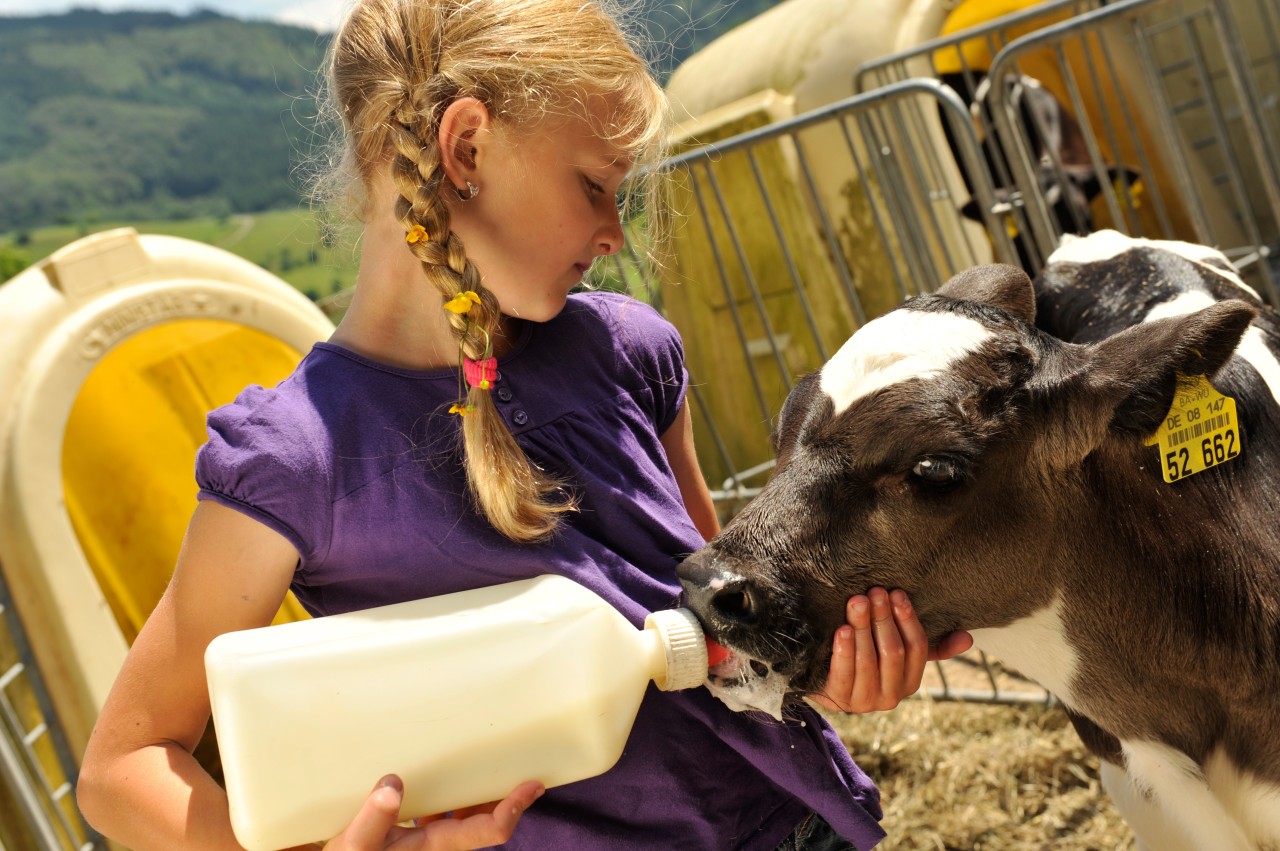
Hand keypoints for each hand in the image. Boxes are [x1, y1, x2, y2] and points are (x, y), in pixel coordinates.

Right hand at [319, 775, 543, 850]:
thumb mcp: (356, 842)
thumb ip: (374, 817)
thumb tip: (393, 785)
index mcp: (434, 845)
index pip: (487, 831)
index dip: (514, 808)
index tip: (533, 784)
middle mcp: (439, 842)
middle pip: (485, 818)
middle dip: (505, 793)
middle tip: (519, 761)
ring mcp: (429, 837)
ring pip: (466, 814)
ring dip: (478, 792)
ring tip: (486, 761)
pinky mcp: (415, 829)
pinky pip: (443, 809)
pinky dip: (452, 792)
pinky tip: (443, 774)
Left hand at [808, 588, 972, 712]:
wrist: (826, 682)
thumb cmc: (868, 658)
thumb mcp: (897, 652)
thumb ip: (930, 646)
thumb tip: (968, 637)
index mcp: (910, 681)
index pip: (916, 648)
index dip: (908, 620)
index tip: (897, 594)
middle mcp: (891, 696)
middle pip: (892, 652)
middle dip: (883, 619)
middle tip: (874, 592)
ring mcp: (864, 701)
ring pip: (868, 661)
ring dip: (863, 628)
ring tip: (857, 602)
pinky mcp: (839, 700)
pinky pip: (843, 674)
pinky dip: (844, 650)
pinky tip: (842, 630)